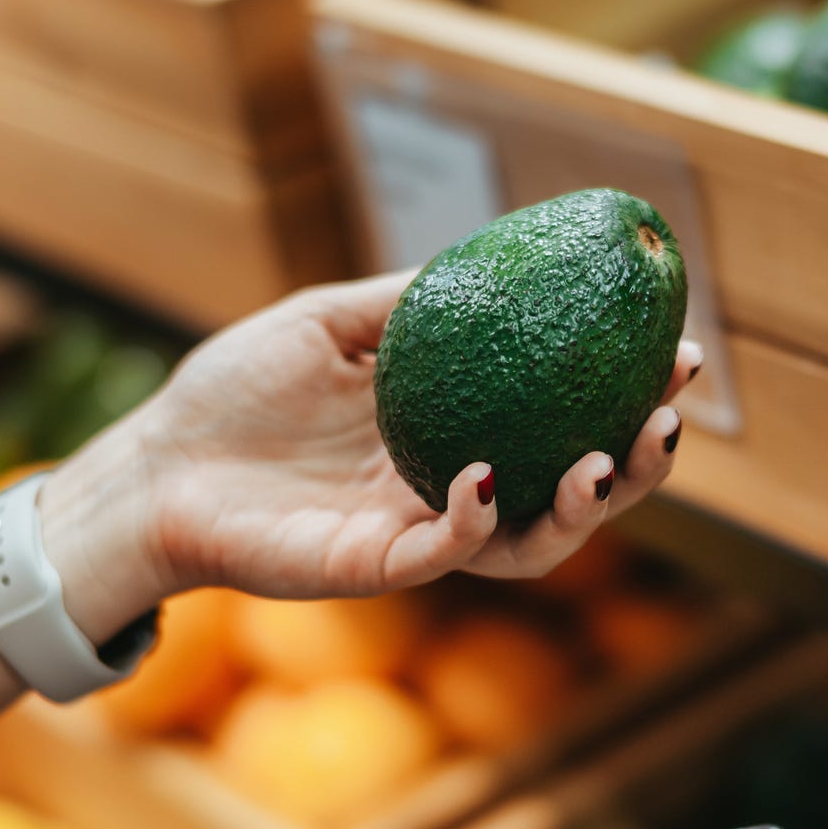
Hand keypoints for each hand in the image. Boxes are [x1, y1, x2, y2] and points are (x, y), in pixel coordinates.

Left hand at [37, 271, 701, 638]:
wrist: (153, 465)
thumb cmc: (233, 393)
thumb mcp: (327, 322)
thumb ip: (406, 303)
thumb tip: (489, 261)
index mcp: (455, 430)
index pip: (564, 420)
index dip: (626, 392)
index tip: (674, 349)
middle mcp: (452, 489)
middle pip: (575, 492)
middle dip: (637, 463)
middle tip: (664, 413)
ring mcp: (416, 533)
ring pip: (532, 542)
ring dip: (582, 508)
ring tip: (605, 458)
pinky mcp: (370, 567)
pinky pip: (441, 554)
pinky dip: (473, 522)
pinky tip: (481, 475)